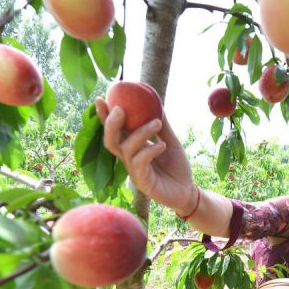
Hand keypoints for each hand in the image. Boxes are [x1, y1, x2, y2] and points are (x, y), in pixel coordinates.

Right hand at [95, 98, 196, 212]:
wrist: (187, 190)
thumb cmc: (176, 166)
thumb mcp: (170, 141)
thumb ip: (162, 125)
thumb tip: (156, 102)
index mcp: (132, 148)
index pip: (114, 131)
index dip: (104, 116)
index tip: (100, 99)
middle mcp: (129, 159)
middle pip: (110, 141)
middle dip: (111, 124)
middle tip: (120, 109)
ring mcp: (134, 172)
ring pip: (127, 150)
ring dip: (141, 133)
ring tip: (157, 123)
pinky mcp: (143, 183)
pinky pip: (140, 163)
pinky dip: (150, 150)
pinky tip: (162, 145)